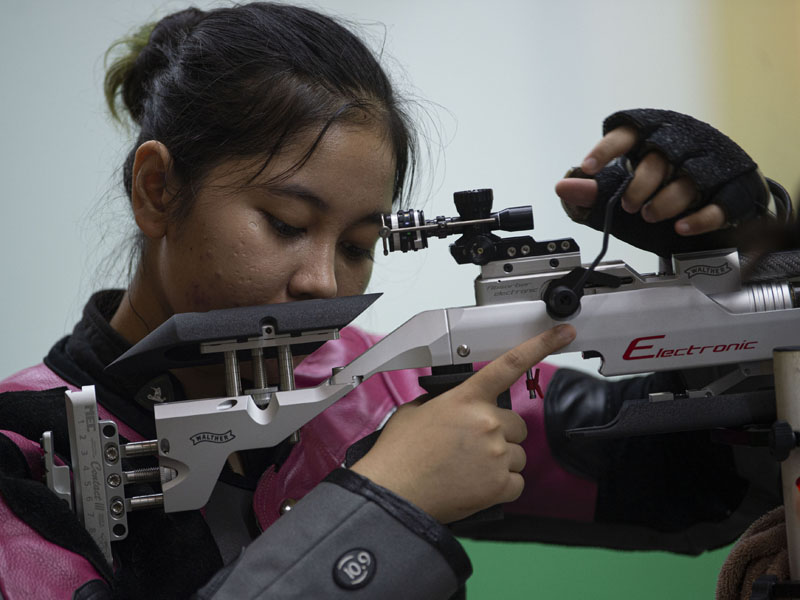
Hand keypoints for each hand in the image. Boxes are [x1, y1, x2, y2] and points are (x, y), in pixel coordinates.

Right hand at [350, 323, 575, 522]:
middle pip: (516, 424)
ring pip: (517, 454)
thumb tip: (455, 405)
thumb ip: (445, 401)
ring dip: (499, 460)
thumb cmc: (400, 454)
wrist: (395, 493)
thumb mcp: (417, 410)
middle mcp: (487, 422)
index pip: (510, 364)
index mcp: (466, 399)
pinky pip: (517, 482)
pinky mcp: (500, 484)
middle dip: (499, 434)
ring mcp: (497, 454)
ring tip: (467, 468)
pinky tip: (475, 485)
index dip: (541, 345)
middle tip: (471, 447)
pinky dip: (501, 485)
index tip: (563, 333)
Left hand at [555, 126, 725, 235]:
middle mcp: (682, 144)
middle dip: (639, 184)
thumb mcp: (620, 191)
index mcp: (651, 136)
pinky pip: (718, 204)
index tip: (588, 168)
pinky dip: (699, 218)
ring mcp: (710, 166)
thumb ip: (590, 192)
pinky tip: (682, 227)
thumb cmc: (662, 189)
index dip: (606, 149)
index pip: (627, 132)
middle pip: (659, 157)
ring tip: (650, 216)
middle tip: (626, 205)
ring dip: (666, 201)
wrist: (715, 202)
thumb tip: (562, 187)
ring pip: (688, 180)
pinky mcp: (731, 190)